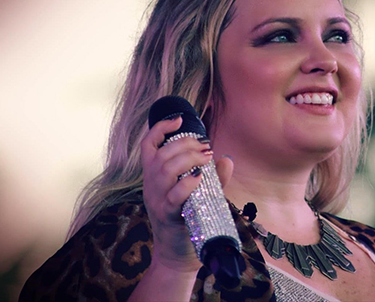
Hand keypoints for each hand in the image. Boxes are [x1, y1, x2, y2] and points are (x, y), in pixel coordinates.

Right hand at [140, 116, 233, 272]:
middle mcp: (151, 185)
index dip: (160, 128)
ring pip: (165, 170)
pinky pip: (173, 196)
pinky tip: (200, 177)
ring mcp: (157, 201)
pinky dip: (187, 183)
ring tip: (206, 158)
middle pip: (161, 154)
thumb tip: (226, 158)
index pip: (148, 145)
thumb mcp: (198, 193)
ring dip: (189, 158)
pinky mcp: (168, 216)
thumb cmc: (188, 219)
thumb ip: (212, 177)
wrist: (177, 255)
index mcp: (154, 176)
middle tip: (206, 147)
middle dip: (185, 143)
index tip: (179, 119)